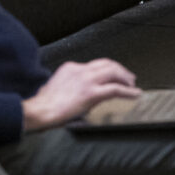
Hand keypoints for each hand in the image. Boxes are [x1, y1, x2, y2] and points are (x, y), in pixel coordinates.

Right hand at [22, 58, 140, 130]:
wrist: (40, 111)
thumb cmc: (44, 105)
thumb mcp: (55, 87)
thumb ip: (68, 86)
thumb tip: (77, 95)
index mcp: (70, 68)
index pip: (94, 65)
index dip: (107, 69)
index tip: (113, 75)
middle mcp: (80, 70)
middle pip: (107, 64)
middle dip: (120, 70)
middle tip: (129, 78)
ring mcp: (87, 80)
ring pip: (114, 73)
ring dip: (126, 78)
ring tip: (133, 85)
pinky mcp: (91, 93)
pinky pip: (115, 89)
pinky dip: (128, 91)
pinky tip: (135, 94)